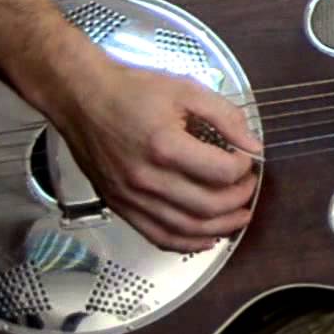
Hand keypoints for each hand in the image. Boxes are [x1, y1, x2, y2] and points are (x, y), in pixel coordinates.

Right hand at [47, 54, 261, 252]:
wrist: (80, 96)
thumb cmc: (129, 90)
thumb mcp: (186, 89)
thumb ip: (225, 116)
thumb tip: (252, 144)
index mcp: (164, 146)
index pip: (221, 172)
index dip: (243, 167)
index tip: (246, 157)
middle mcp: (146, 178)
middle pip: (208, 206)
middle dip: (238, 199)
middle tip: (248, 186)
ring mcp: (130, 196)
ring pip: (185, 229)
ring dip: (220, 228)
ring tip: (239, 217)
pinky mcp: (119, 205)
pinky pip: (156, 236)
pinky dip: (185, 244)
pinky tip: (205, 239)